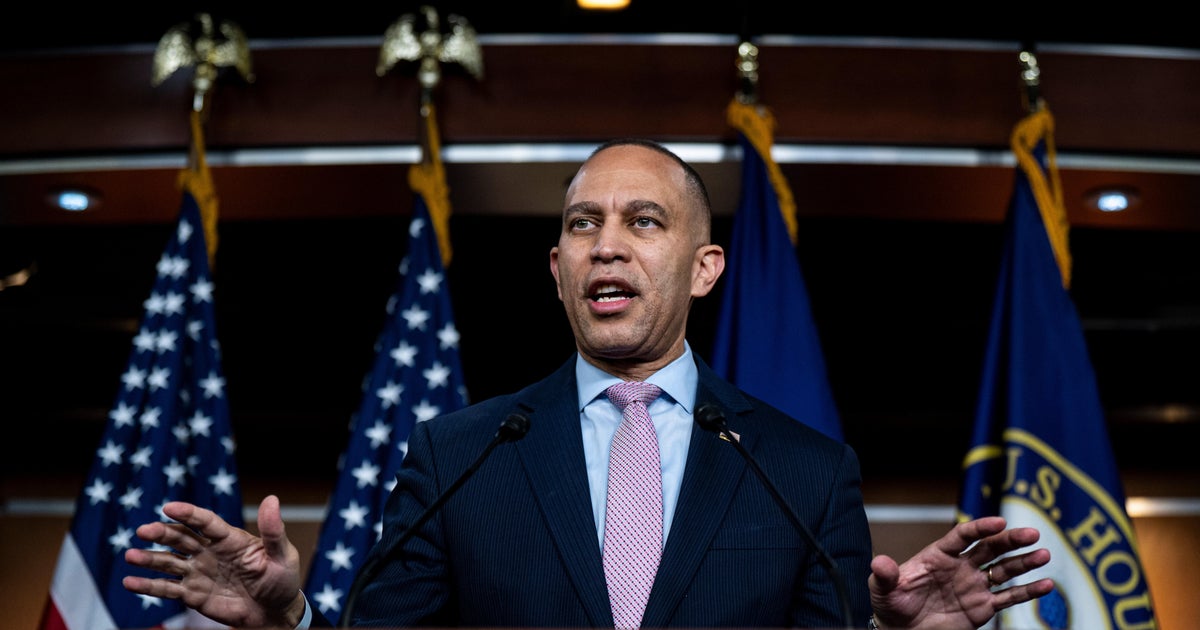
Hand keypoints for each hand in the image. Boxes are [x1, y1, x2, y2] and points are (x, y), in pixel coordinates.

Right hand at [122, 495, 306, 627]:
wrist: (275, 612)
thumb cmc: (281, 579)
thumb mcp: (282, 555)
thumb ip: (273, 530)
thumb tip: (272, 499)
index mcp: (230, 538)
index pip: (206, 522)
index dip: (188, 514)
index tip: (169, 507)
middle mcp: (209, 552)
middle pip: (181, 538)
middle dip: (162, 533)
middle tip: (143, 531)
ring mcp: (199, 572)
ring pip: (169, 562)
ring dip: (149, 558)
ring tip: (130, 555)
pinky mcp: (193, 594)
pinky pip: (167, 589)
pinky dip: (148, 586)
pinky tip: (130, 582)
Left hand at [868, 516, 1053, 629]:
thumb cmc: (891, 604)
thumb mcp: (883, 589)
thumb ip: (885, 575)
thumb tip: (880, 563)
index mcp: (939, 555)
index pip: (963, 536)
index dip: (980, 528)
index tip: (998, 522)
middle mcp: (961, 566)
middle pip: (990, 548)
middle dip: (1011, 540)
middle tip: (1032, 534)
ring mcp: (974, 585)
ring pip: (1004, 570)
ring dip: (1024, 562)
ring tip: (1043, 555)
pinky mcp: (983, 607)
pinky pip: (1008, 597)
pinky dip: (1028, 592)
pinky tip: (1047, 585)